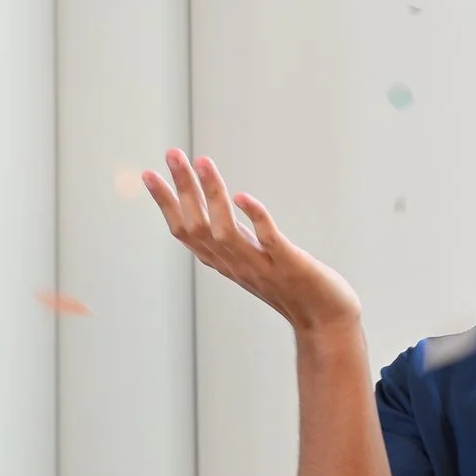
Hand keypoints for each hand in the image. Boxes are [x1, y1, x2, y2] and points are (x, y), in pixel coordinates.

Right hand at [143, 149, 361, 333]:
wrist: (325, 322)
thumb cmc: (291, 289)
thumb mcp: (253, 261)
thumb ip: (233, 239)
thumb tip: (217, 207)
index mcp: (225, 262)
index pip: (185, 232)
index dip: (166, 204)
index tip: (149, 173)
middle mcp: (237, 265)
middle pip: (198, 227)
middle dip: (183, 189)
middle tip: (172, 153)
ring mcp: (262, 267)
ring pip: (225, 233)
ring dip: (213, 196)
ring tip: (203, 162)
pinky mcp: (291, 266)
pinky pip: (269, 242)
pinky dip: (255, 219)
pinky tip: (244, 196)